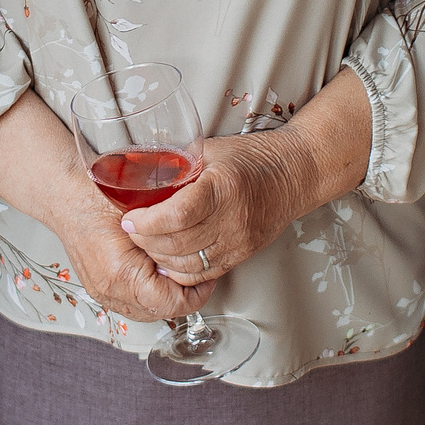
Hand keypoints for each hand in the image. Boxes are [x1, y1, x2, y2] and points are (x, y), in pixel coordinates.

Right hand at [49, 186, 212, 323]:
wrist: (64, 194)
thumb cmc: (98, 194)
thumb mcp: (145, 210)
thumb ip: (168, 234)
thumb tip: (196, 248)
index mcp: (122, 273)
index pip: (172, 303)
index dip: (196, 292)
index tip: (207, 276)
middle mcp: (110, 289)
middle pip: (161, 312)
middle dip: (184, 296)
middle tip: (198, 275)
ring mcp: (101, 292)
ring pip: (147, 312)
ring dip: (166, 298)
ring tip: (178, 274)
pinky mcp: (98, 289)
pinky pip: (131, 305)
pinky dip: (148, 295)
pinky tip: (156, 274)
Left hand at [121, 132, 315, 286]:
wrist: (294, 174)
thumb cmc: (253, 158)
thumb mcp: (211, 150)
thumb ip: (176, 162)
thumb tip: (136, 170)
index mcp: (224, 187)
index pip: (178, 215)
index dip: (147, 222)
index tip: (130, 218)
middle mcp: (233, 219)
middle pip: (177, 243)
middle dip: (145, 240)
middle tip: (131, 230)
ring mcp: (239, 242)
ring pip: (187, 265)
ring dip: (159, 258)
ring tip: (146, 243)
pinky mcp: (242, 256)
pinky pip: (203, 274)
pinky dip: (179, 271)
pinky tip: (167, 259)